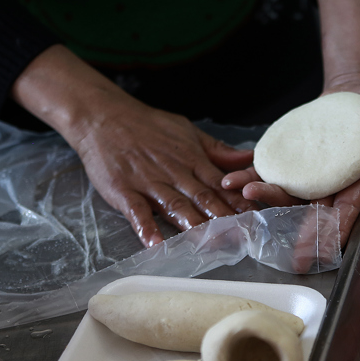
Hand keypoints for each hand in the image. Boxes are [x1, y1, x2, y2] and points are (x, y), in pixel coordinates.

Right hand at [74, 98, 258, 247]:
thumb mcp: (187, 131)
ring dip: (192, 226)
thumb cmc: (147, 126)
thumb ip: (217, 150)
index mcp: (191, 160)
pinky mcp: (124, 190)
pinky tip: (156, 244)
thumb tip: (248, 158)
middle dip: (223, 219)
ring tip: (208, 243)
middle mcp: (174, 173)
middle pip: (202, 198)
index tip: (256, 218)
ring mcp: (148, 182)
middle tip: (241, 238)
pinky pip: (137, 211)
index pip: (220, 184)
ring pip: (175, 206)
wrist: (103, 116)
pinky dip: (146, 228)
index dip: (239, 202)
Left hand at [222, 77, 359, 247]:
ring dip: (263, 195)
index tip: (318, 253)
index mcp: (357, 182)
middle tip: (268, 227)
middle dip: (289, 222)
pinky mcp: (291, 157)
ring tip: (241, 193)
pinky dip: (249, 172)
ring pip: (284, 191)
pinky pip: (269, 168)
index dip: (332, 233)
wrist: (358, 92)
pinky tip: (229, 178)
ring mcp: (308, 173)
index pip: (345, 213)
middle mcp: (329, 184)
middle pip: (308, 208)